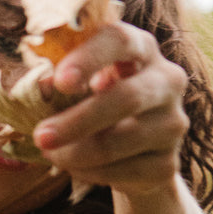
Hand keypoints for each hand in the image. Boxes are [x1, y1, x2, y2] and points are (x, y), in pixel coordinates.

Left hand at [32, 22, 188, 195]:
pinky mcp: (167, 164)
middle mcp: (167, 81)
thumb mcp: (81, 85)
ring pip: (120, 142)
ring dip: (76, 153)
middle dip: (77, 121)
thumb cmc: (97, 103)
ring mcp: (173, 124)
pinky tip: (76, 169)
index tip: (60, 82)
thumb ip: (61, 82)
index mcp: (141, 48)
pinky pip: (123, 172)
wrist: (135, 152)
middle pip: (126, 98)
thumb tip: (40, 89)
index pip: (120, 40)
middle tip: (41, 136)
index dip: (88, 59)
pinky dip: (91, 173)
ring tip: (50, 154)